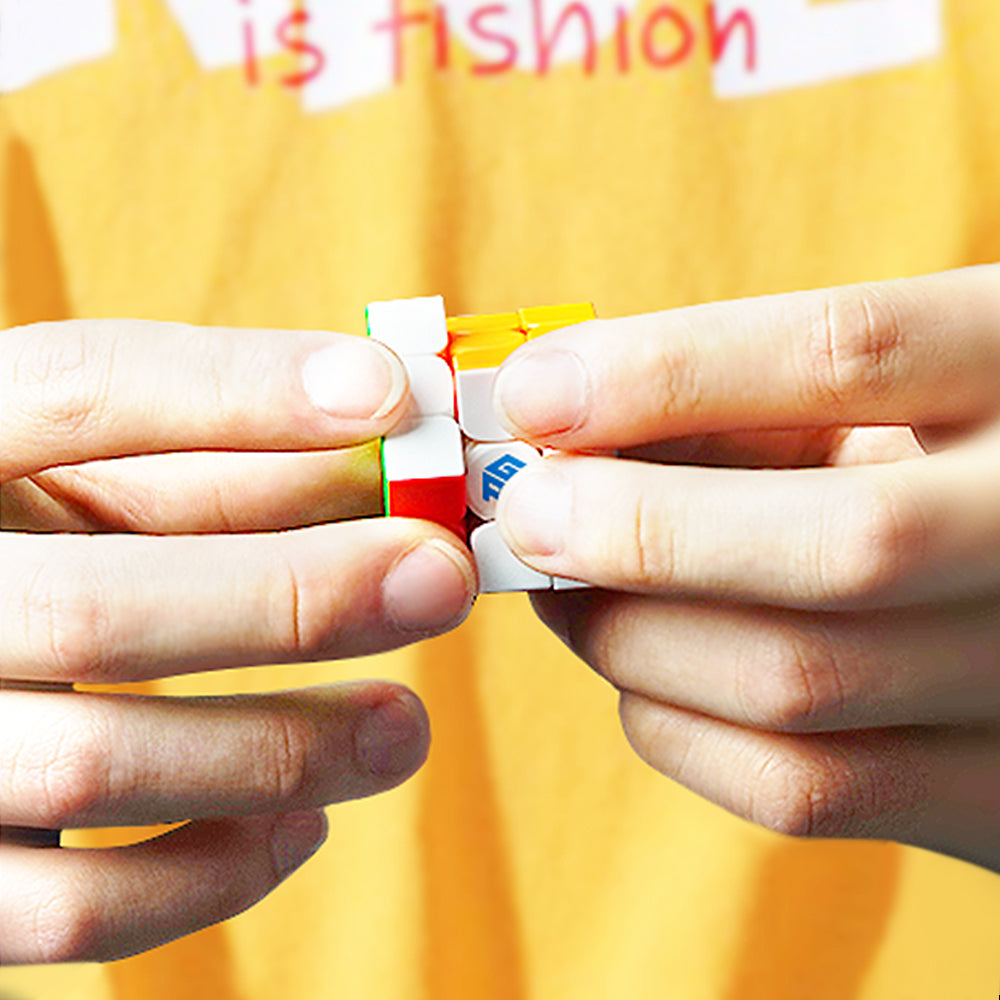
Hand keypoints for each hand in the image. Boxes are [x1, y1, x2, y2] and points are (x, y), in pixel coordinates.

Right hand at [0, 320, 475, 963]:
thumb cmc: (46, 555)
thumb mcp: (101, 485)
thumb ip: (227, 466)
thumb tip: (388, 441)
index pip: (76, 391)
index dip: (241, 391)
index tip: (391, 392)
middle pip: (97, 608)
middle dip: (295, 597)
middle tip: (442, 578)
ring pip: (97, 766)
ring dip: (288, 748)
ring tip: (406, 727)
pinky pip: (77, 910)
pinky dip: (218, 871)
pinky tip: (307, 823)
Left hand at [493, 265, 999, 872]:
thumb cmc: (946, 459)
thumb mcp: (891, 390)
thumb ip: (759, 401)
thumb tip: (568, 428)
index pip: (849, 353)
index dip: (663, 371)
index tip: (532, 391)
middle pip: (838, 546)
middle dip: (634, 527)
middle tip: (525, 510)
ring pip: (793, 682)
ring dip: (626, 633)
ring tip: (561, 586)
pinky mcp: (999, 800)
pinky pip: (795, 787)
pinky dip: (670, 722)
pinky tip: (642, 671)